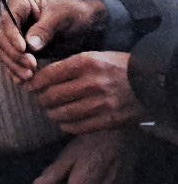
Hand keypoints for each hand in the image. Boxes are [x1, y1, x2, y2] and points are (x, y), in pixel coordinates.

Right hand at [0, 0, 105, 83]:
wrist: (85, 26)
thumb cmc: (74, 14)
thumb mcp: (62, 17)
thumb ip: (45, 29)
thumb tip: (30, 45)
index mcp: (20, 2)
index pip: (8, 19)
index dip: (12, 35)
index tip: (24, 48)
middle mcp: (12, 18)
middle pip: (2, 37)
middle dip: (14, 53)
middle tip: (31, 64)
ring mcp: (14, 35)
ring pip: (4, 51)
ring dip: (14, 65)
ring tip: (30, 75)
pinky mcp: (18, 50)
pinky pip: (11, 61)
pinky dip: (15, 70)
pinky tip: (23, 80)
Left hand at [28, 51, 144, 133]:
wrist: (152, 81)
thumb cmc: (119, 67)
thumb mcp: (94, 57)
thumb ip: (69, 66)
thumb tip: (39, 76)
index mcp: (87, 63)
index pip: (48, 75)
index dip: (35, 83)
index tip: (31, 86)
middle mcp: (92, 82)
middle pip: (51, 96)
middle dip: (41, 99)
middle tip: (40, 99)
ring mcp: (101, 103)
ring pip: (61, 113)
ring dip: (51, 113)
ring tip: (51, 110)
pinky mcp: (109, 120)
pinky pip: (77, 126)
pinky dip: (66, 125)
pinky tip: (65, 121)